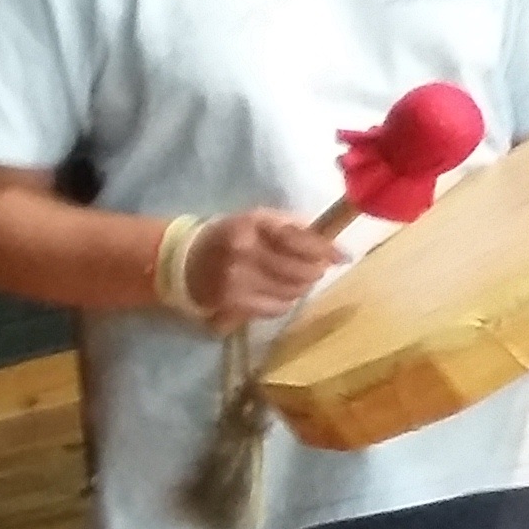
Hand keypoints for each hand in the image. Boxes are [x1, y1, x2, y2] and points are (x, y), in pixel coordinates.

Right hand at [186, 209, 345, 323]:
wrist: (186, 260)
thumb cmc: (233, 236)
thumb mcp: (259, 219)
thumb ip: (294, 226)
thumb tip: (331, 242)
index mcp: (253, 225)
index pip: (299, 239)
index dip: (325, 249)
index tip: (343, 256)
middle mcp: (245, 252)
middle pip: (301, 269)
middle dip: (315, 270)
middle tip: (314, 268)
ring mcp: (237, 280)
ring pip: (292, 291)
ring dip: (300, 287)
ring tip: (291, 279)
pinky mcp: (233, 303)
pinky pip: (277, 308)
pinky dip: (283, 302)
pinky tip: (273, 292)